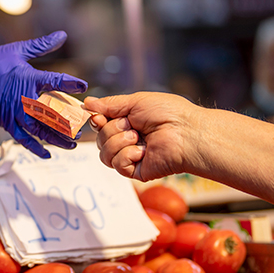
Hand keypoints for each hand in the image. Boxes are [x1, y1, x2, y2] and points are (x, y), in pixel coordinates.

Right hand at [0, 31, 87, 157]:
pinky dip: (35, 147)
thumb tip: (62, 34)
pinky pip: (23, 139)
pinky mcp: (7, 122)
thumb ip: (42, 45)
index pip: (56, 81)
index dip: (71, 84)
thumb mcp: (19, 50)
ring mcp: (15, 113)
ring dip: (57, 138)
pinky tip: (48, 153)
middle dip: (70, 121)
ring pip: (41, 130)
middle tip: (83, 127)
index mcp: (29, 78)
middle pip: (53, 114)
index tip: (83, 86)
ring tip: (72, 144)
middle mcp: (25, 99)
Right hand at [84, 92, 198, 180]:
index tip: (99, 117)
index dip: (96, 121)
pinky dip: (126, 155)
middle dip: (112, 130)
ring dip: (118, 142)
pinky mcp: (136, 170)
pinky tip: (142, 151)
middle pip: (99, 139)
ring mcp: (131, 156)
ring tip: (137, 137)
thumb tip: (87, 103)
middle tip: (132, 126)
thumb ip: (109, 104)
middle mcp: (127, 140)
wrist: (186, 132)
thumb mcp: (135, 101)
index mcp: (128, 122)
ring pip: (104, 154)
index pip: (100, 125)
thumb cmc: (168, 113)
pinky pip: (117, 164)